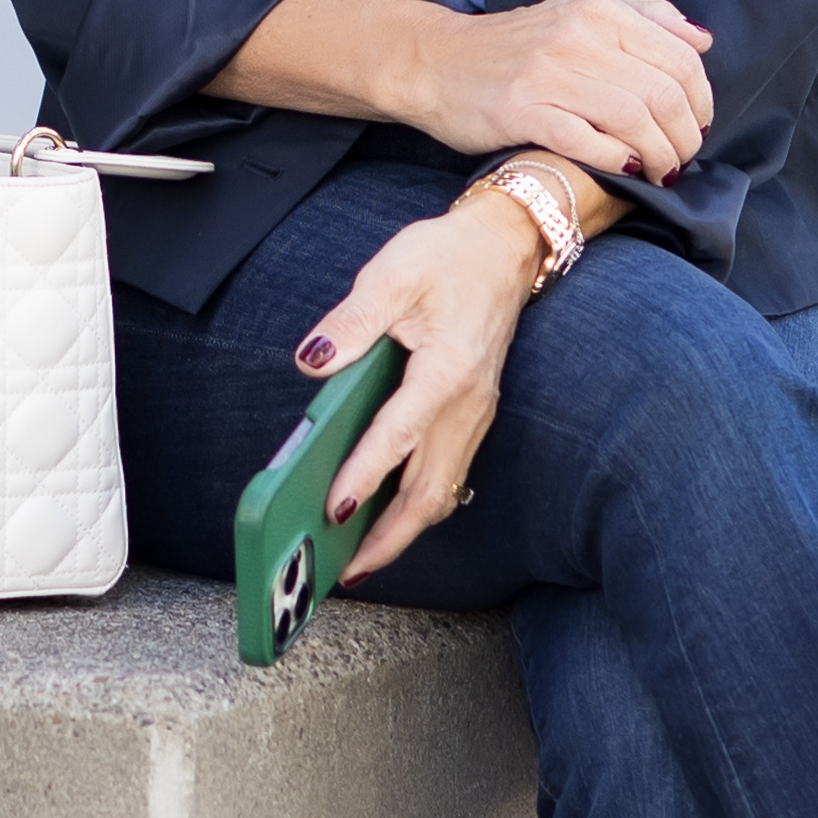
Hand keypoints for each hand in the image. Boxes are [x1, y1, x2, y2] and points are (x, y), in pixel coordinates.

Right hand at [216, 0, 713, 183]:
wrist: (434, 62)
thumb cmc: (515, 47)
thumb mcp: (578, 14)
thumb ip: (644, 19)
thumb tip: (702, 40)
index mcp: (599, 10)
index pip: (680, 59)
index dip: (701, 102)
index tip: (697, 128)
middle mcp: (578, 35)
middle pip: (663, 93)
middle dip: (684, 137)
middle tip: (680, 161)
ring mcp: (548, 72)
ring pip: (633, 118)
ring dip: (657, 156)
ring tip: (658, 173)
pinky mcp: (520, 109)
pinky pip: (585, 140)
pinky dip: (615, 159)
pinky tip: (622, 170)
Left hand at [288, 192, 548, 583]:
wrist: (505, 248)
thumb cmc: (449, 258)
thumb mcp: (394, 272)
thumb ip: (352, 320)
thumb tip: (312, 360)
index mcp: (446, 368)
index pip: (400, 434)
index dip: (365, 474)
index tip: (333, 508)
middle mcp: (467, 404)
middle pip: (430, 491)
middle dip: (388, 537)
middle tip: (344, 570)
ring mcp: (474, 416)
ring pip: (442, 493)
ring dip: (403, 531)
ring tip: (358, 560)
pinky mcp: (472, 418)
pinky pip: (447, 476)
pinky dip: (418, 506)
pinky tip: (385, 517)